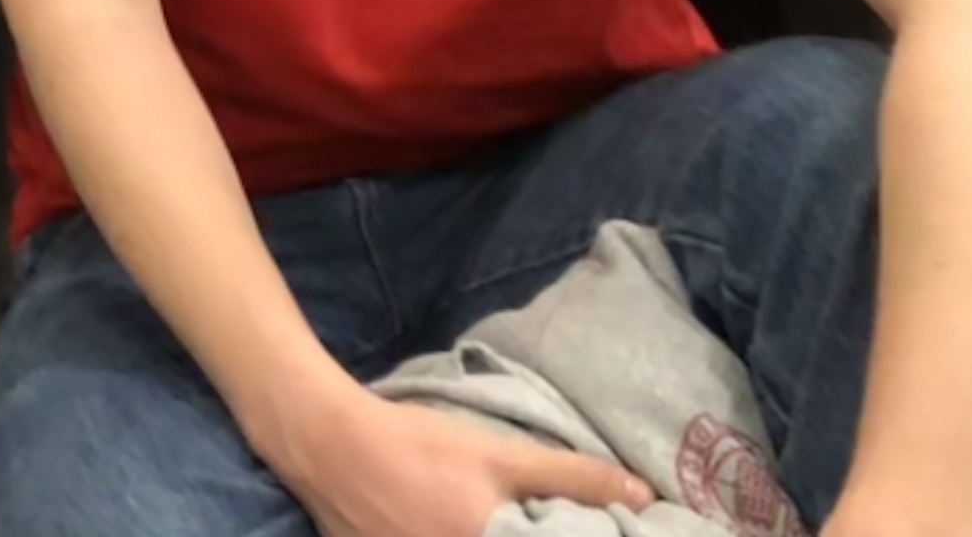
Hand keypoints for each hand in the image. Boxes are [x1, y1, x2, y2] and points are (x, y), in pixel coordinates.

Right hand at [285, 389, 649, 536]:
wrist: (327, 444)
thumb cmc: (417, 445)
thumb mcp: (498, 454)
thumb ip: (571, 476)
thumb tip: (645, 496)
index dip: (574, 535)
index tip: (591, 530)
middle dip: (526, 534)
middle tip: (523, 519)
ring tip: (482, 519)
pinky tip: (441, 527)